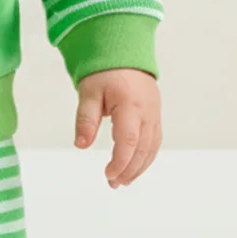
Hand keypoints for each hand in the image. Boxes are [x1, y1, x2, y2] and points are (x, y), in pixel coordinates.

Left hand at [74, 68, 161, 187]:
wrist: (124, 53)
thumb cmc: (105, 71)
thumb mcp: (89, 92)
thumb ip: (86, 119)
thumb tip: (81, 145)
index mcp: (130, 105)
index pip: (129, 141)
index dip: (120, 162)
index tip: (108, 175)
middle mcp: (147, 112)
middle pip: (143, 149)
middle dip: (129, 170)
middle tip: (113, 184)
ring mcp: (154, 114)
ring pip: (152, 148)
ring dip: (139, 167)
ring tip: (123, 181)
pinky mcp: (155, 116)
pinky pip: (155, 141)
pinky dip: (146, 157)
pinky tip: (135, 167)